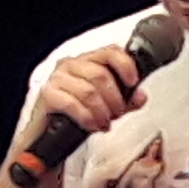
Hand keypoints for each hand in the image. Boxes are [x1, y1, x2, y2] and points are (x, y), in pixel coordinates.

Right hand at [18, 41, 152, 183]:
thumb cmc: (78, 115)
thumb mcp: (108, 106)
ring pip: (89, 91)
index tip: (133, 82)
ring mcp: (57, 79)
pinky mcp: (48, 95)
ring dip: (102, 111)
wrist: (50, 135)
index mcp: (86, 61)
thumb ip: (127, 100)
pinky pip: (73, 104)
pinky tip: (92, 125)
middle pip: (101, 75)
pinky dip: (87, 118)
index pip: (109, 52)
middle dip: (114, 99)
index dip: (125, 65)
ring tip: (105, 122)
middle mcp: (70, 65)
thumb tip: (140, 96)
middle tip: (117, 114)